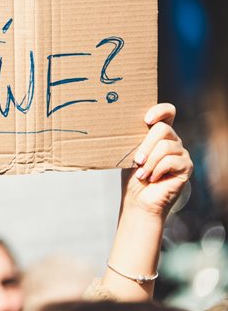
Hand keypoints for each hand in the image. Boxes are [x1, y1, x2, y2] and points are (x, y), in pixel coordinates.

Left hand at [123, 103, 192, 217]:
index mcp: (159, 133)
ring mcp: (181, 152)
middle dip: (146, 145)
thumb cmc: (132, 175)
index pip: (168, 112)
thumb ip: (134, 138)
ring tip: (141, 173)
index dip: (159, 111)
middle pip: (163, 129)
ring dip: (150, 161)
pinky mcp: (186, 166)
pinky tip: (151, 178)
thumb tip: (123, 126)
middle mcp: (172, 140)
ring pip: (165, 146)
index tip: (146, 120)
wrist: (139, 199)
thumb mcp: (130, 153)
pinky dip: (157, 170)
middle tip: (137, 160)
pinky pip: (171, 161)